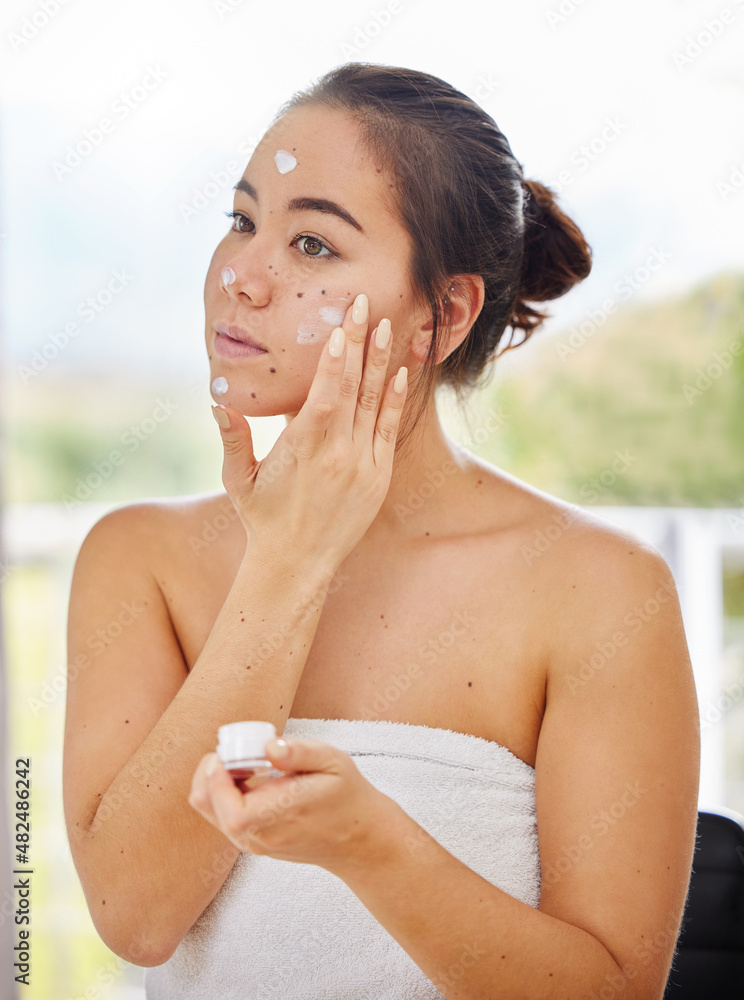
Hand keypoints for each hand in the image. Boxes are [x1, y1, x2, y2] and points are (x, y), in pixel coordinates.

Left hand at [188, 736, 401, 876]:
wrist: (359, 840)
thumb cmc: (347, 796)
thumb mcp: (333, 762)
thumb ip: (299, 752)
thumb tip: (268, 746)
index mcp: (283, 814)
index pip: (231, 809)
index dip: (217, 777)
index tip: (228, 752)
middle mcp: (262, 836)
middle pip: (208, 806)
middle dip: (210, 772)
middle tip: (235, 751)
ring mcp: (256, 843)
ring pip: (211, 812)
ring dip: (216, 783)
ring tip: (245, 764)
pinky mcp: (254, 843)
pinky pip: (223, 818)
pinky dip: (224, 795)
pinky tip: (250, 779)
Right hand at [211, 295, 406, 567]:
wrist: (297, 564)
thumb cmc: (262, 519)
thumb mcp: (238, 480)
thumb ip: (232, 439)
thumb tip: (217, 403)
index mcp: (303, 449)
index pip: (324, 394)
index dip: (335, 358)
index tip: (342, 326)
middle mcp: (337, 454)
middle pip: (352, 387)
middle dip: (360, 342)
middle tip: (367, 304)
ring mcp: (362, 465)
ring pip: (375, 403)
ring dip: (382, 362)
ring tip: (389, 326)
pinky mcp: (378, 476)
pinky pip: (390, 430)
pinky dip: (395, 400)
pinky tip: (401, 372)